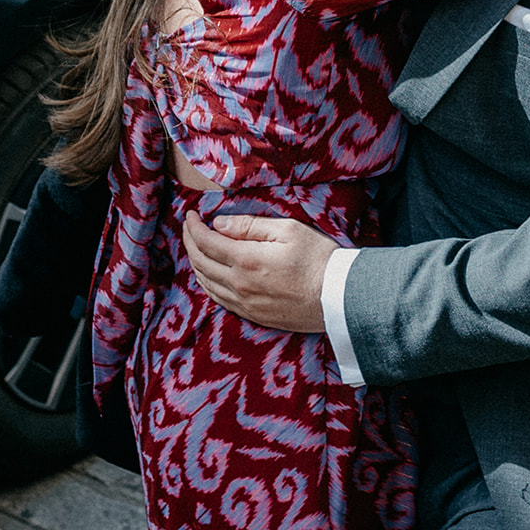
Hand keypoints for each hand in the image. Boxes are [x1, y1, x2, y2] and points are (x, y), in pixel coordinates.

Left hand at [183, 211, 334, 331]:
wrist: (340, 298)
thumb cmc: (319, 259)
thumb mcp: (288, 230)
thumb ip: (250, 226)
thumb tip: (219, 224)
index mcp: (246, 260)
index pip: (206, 241)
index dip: (193, 226)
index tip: (190, 214)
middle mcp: (240, 285)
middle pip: (201, 263)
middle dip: (190, 242)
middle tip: (189, 228)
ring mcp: (245, 304)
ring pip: (206, 284)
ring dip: (196, 264)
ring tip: (195, 248)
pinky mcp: (254, 315)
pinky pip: (219, 300)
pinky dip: (207, 284)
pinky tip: (209, 275)